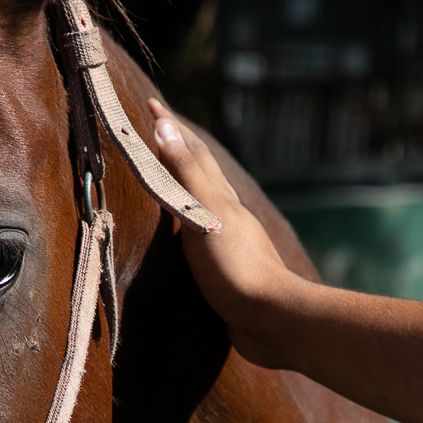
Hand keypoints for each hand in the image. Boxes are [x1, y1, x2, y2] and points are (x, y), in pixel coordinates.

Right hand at [148, 98, 307, 366]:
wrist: (271, 319)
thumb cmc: (237, 266)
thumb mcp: (206, 213)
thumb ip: (185, 173)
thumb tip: (163, 127)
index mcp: (221, 197)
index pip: (192, 152)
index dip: (170, 127)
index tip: (150, 104)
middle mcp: (227, 214)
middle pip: (201, 172)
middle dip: (178, 148)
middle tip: (157, 129)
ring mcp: (229, 242)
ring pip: (203, 203)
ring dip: (185, 184)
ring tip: (169, 173)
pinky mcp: (226, 271)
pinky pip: (202, 235)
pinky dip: (189, 222)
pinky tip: (186, 233)